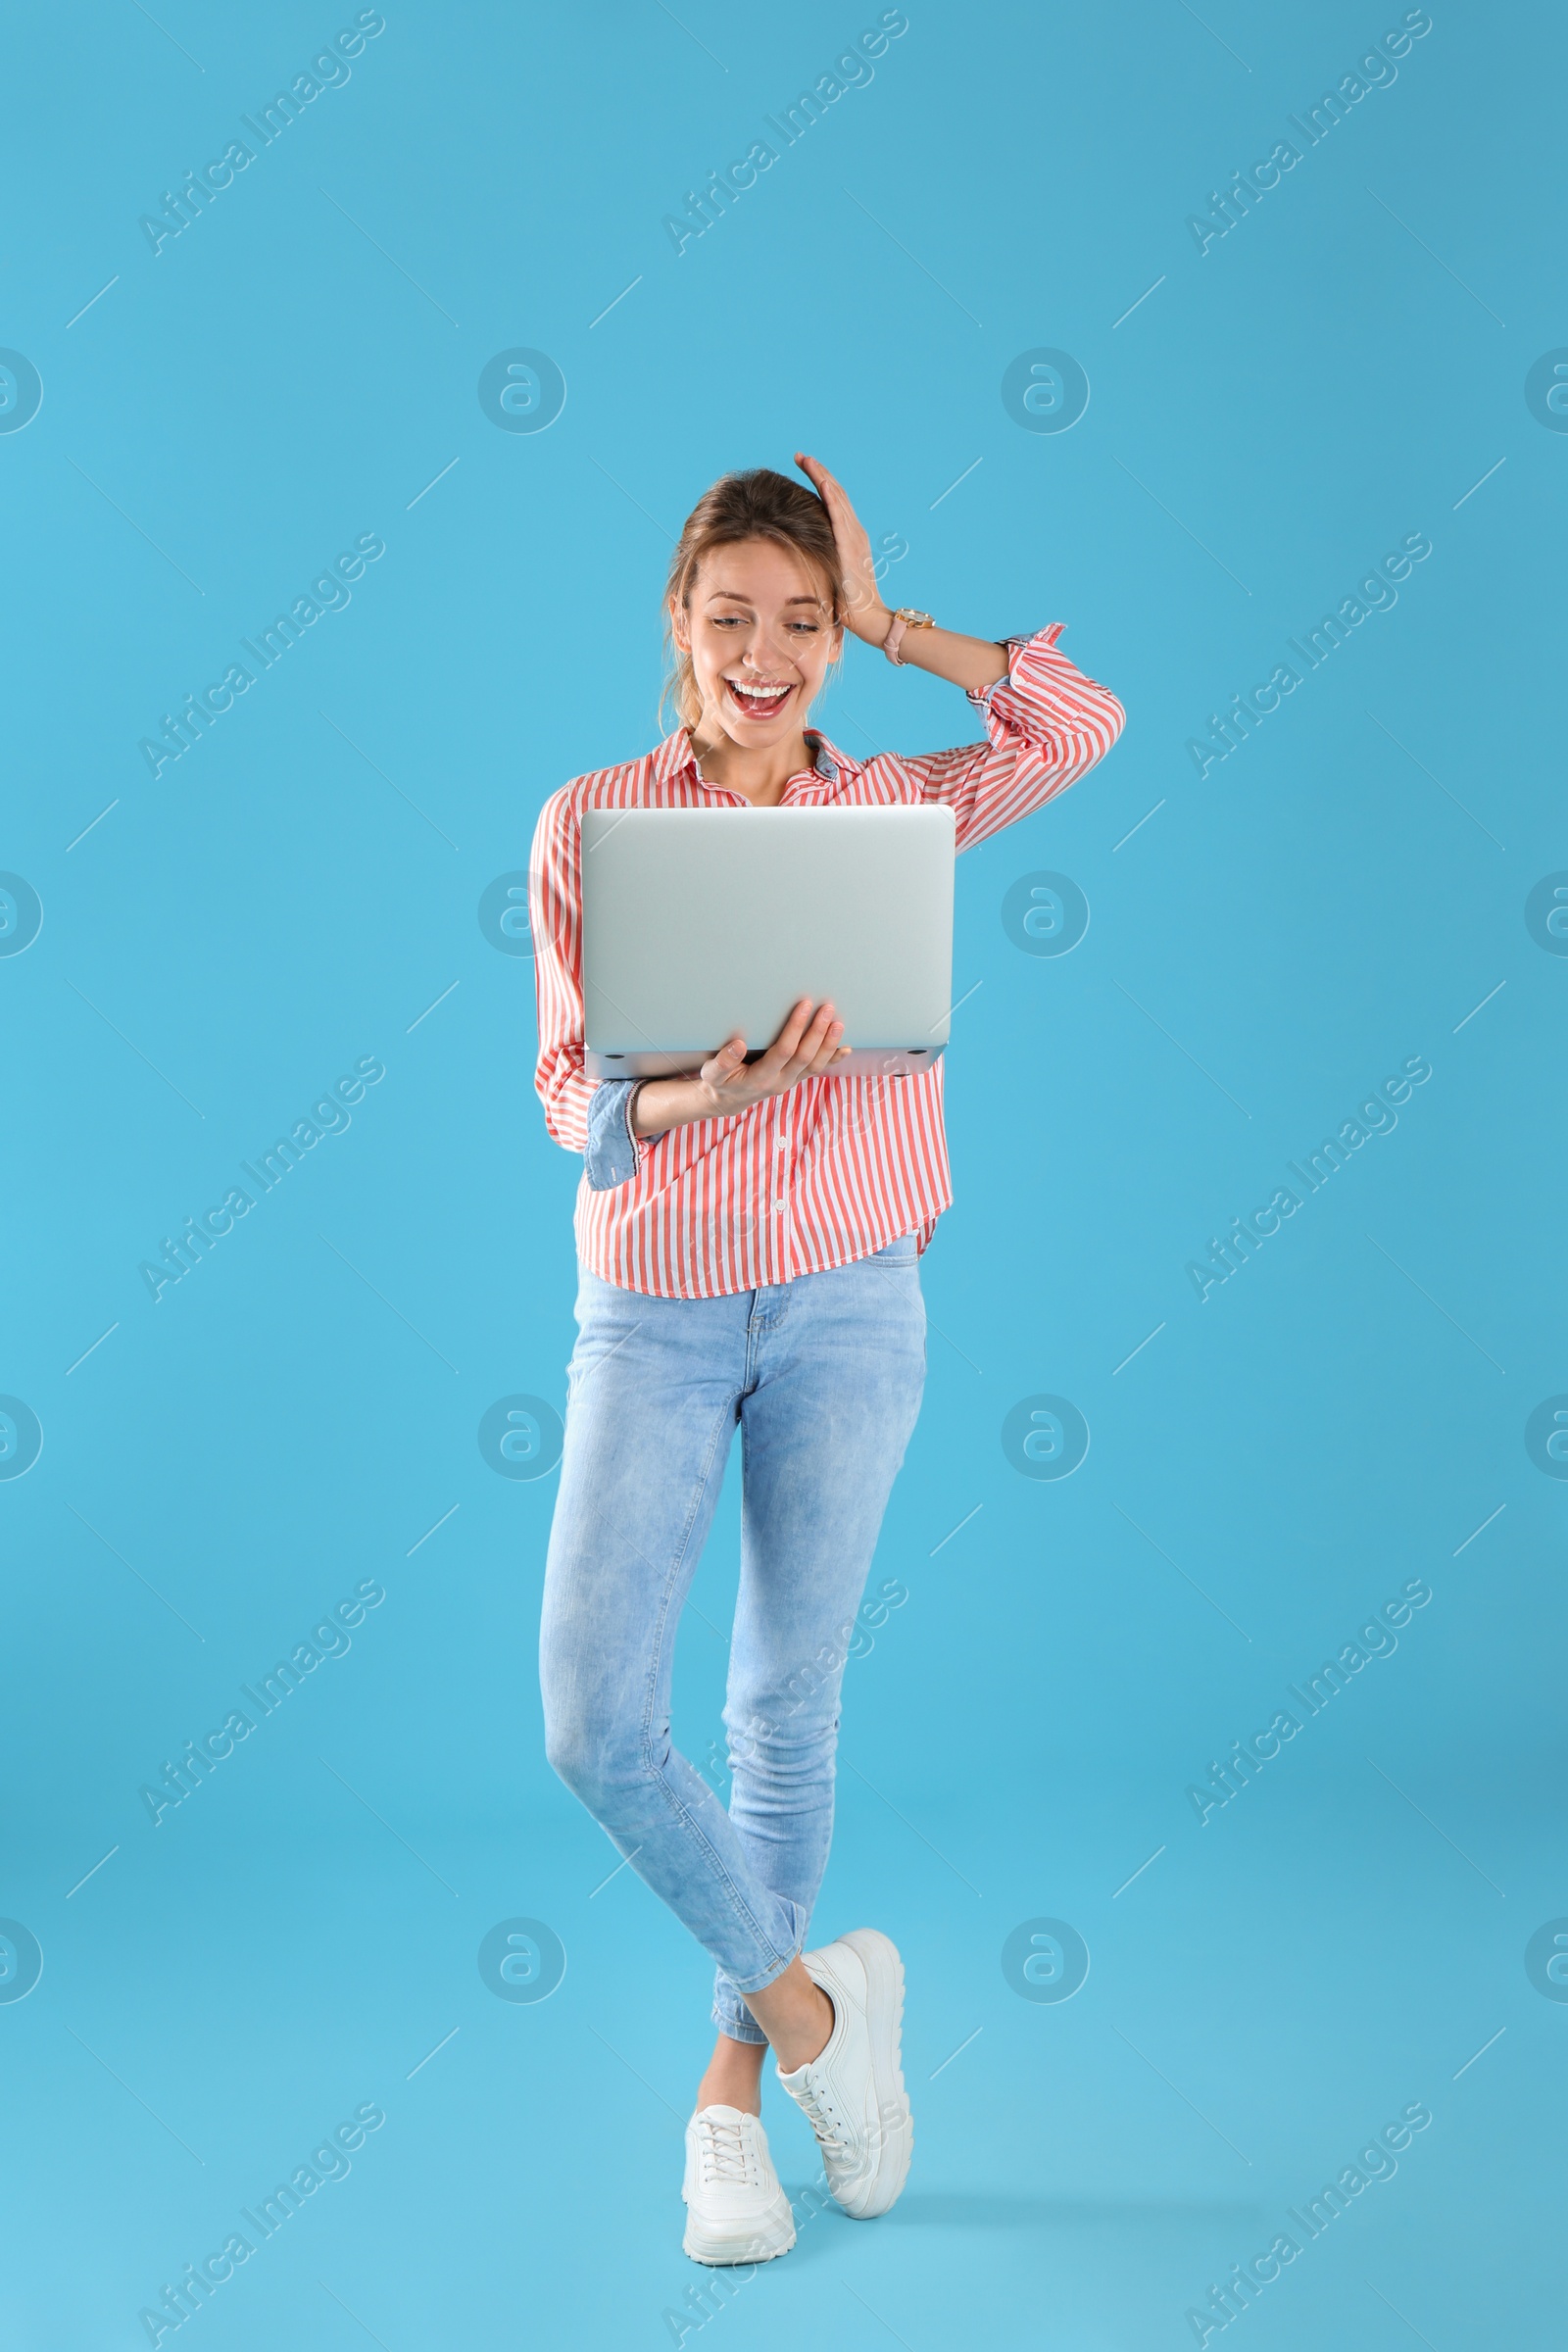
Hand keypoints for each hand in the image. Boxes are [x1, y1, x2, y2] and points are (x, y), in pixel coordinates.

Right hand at [631, 999, 847, 1137]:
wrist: (728, 1101)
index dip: (796, 1028)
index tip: (804, 1005)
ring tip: (838, 1022)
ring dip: (829, 1044)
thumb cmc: (719, 1083)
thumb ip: (723, 1062)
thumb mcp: (712, 1074)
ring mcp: (790, 1082)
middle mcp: (780, 1082)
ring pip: (816, 1065)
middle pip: (806, 1057)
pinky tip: (846, 1048)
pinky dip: (833, 1059)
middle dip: (818, 1032)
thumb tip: (738, 1044)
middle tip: (827, 1008)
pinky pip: (817, 1070)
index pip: (784, 1051)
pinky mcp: (795, 1079)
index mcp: (761, 1078)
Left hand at [794, 453, 889, 643]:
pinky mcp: (850, 546)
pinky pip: (839, 516)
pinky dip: (831, 497)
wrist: (868, 617)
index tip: (804, 467)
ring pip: (837, 498)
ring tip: (806, 460)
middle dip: (817, 471)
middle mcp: (854, 531)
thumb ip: (822, 559)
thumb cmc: (848, 603)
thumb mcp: (831, 574)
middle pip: (835, 493)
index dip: (820, 481)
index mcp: (850, 536)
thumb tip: (800, 557)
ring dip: (821, 476)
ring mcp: (854, 537)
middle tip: (800, 456)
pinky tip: (822, 481)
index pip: (834, 501)